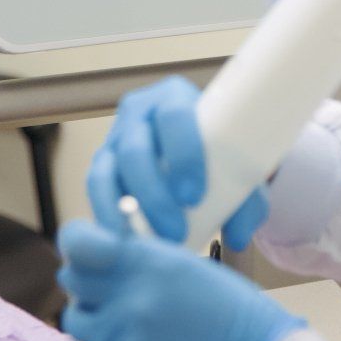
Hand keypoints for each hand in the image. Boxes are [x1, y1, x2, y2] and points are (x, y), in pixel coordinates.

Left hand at [58, 219, 301, 340]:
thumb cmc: (233, 314)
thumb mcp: (189, 267)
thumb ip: (144, 261)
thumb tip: (110, 260)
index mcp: (148, 262)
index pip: (80, 244)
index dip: (82, 248)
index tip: (92, 255)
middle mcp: (128, 297)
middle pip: (73, 281)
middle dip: (87, 284)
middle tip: (106, 291)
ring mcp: (122, 339)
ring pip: (78, 323)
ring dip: (95, 321)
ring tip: (124, 326)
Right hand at [88, 76, 269, 248]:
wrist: (195, 148)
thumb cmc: (217, 153)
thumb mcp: (238, 168)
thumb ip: (245, 201)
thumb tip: (238, 237)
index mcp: (175, 97)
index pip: (174, 116)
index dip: (182, 154)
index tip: (194, 196)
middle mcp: (139, 112)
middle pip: (135, 147)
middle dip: (153, 192)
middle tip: (176, 230)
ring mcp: (115, 137)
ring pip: (107, 169)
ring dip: (123, 210)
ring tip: (149, 243)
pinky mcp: (102, 163)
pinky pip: (95, 187)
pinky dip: (104, 214)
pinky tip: (120, 239)